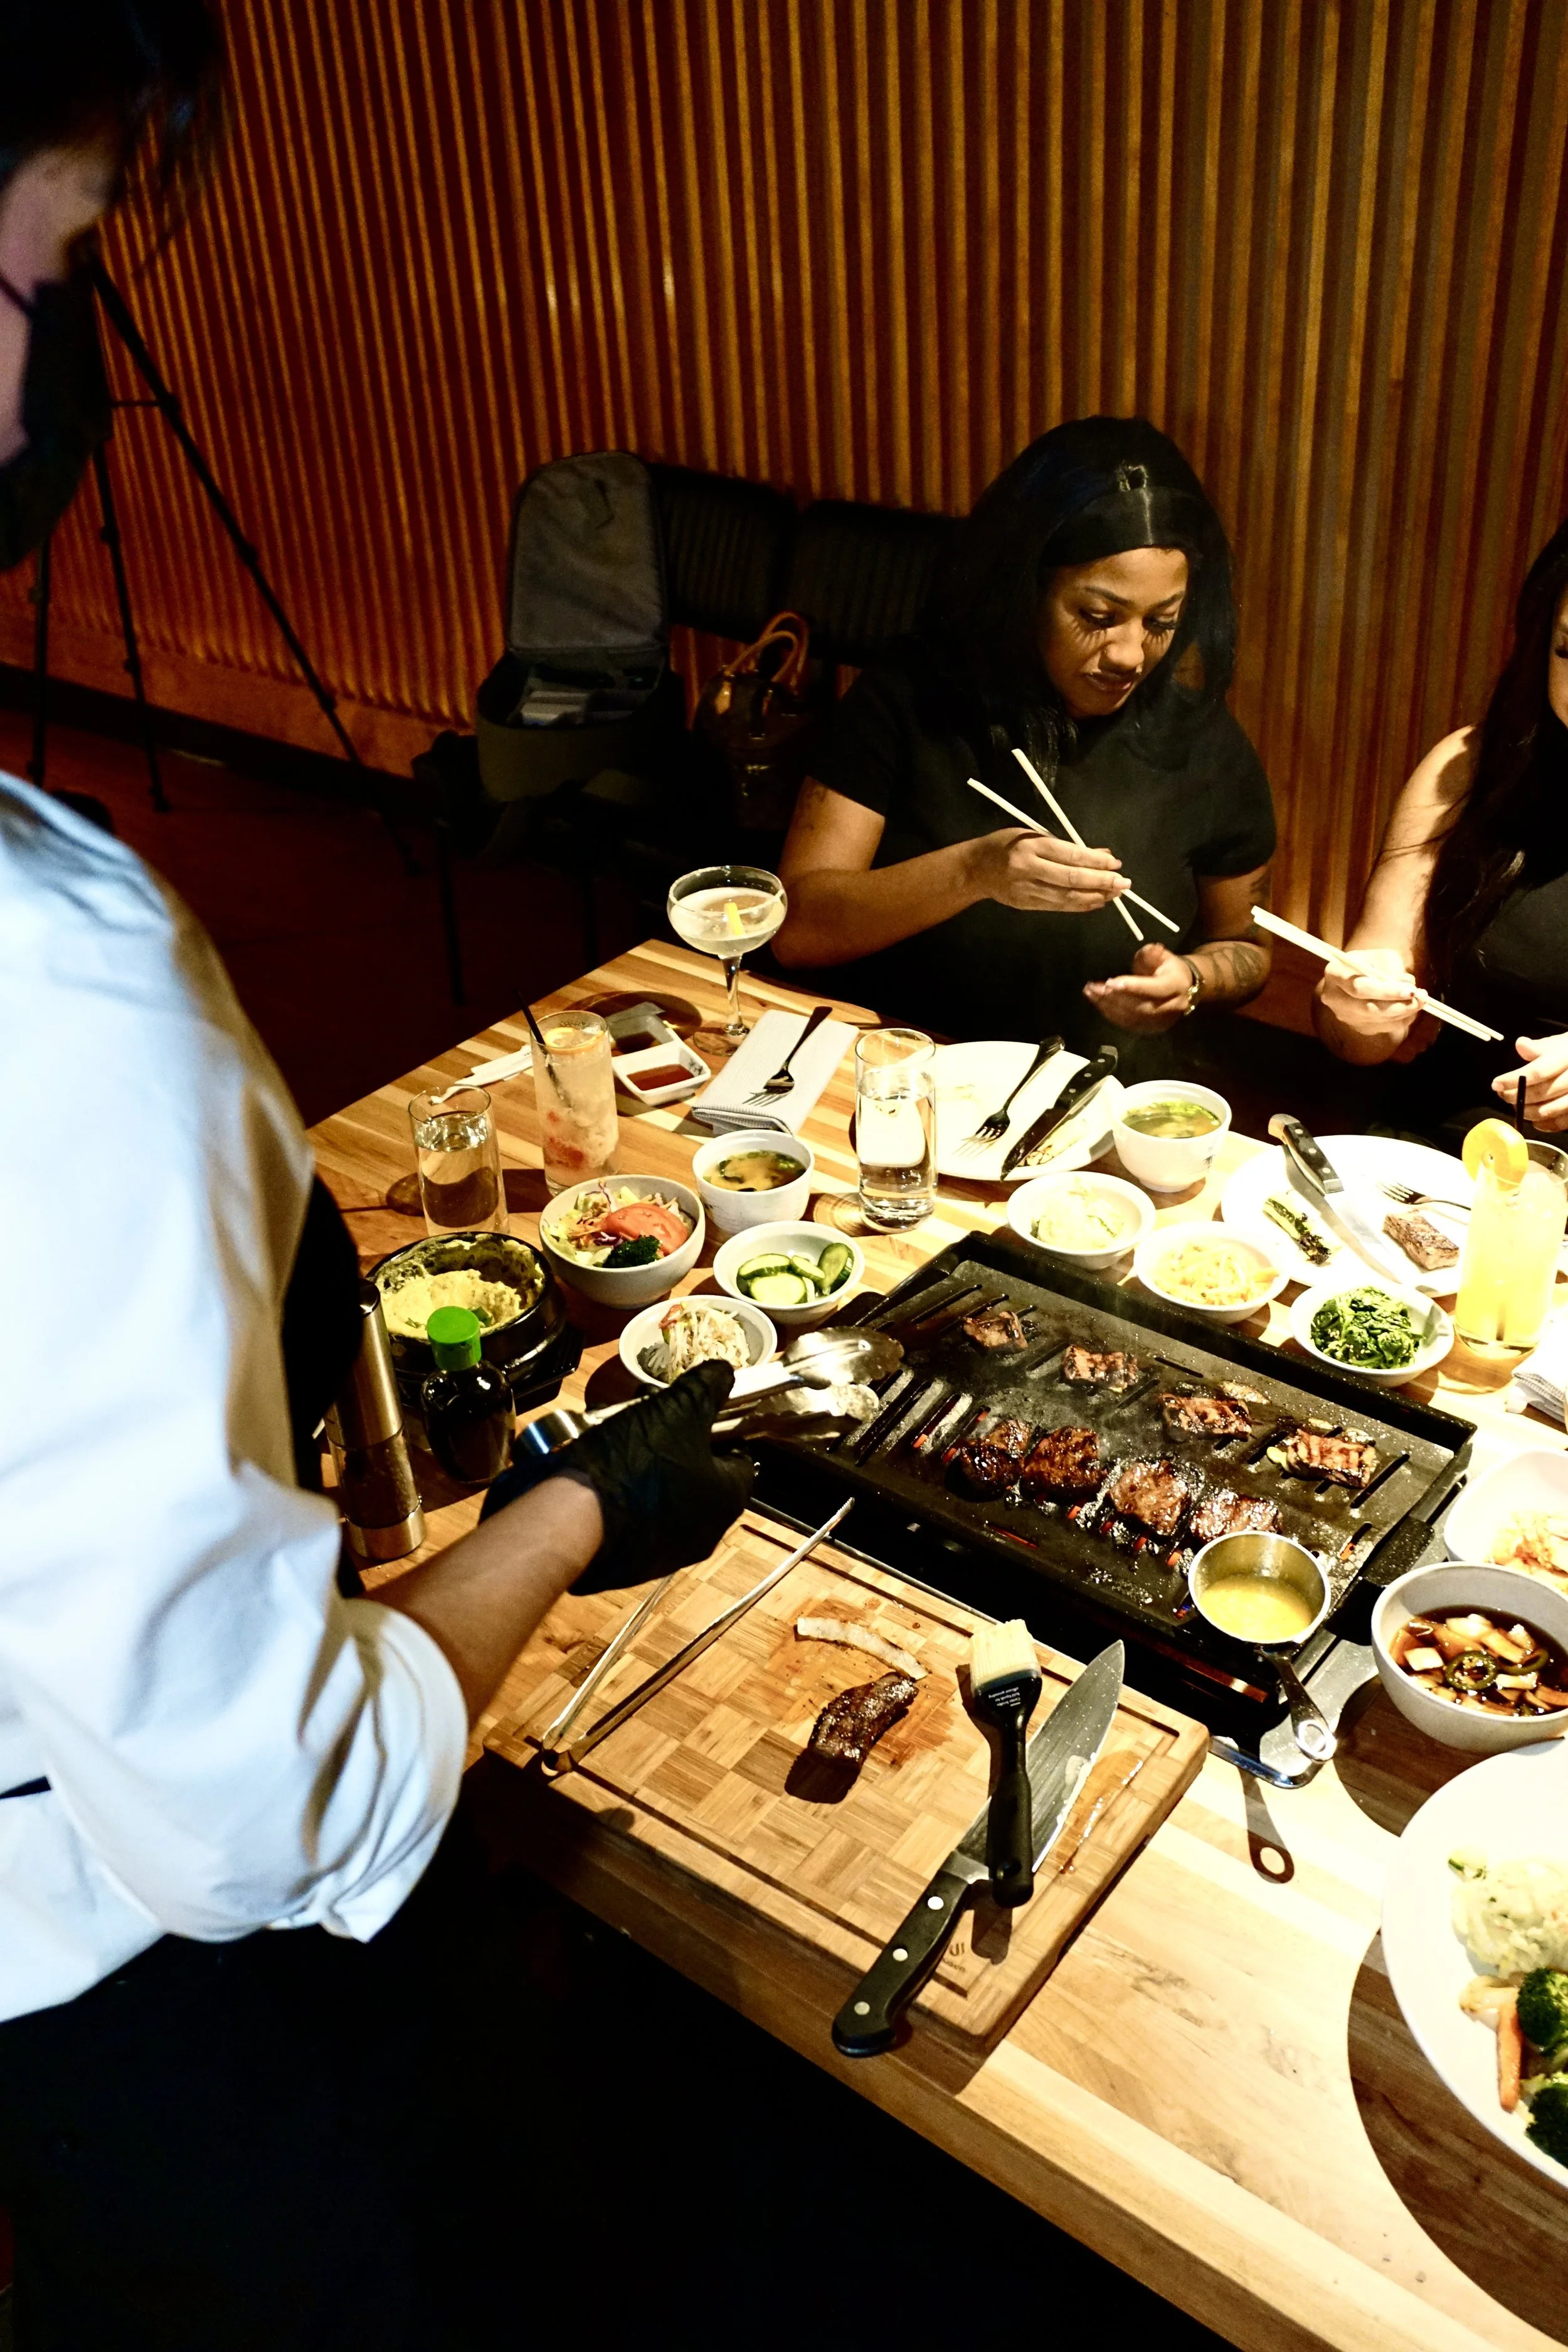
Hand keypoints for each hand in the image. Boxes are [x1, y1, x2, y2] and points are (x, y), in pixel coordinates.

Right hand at [480, 1361, 752, 1591]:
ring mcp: (667, 1553)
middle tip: (651, 1417)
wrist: (574, 1519)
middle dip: (676, 1443)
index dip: (718, 1429)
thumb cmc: (636, 1463)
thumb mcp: (678, 1409)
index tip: (695, 1412)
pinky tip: (604, 1472)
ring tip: (620, 1438)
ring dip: (649, 1466)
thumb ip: (706, 1388)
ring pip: (666, 1497)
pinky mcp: (631, 1564)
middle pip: (699, 1476)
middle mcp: (706, 1533)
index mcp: (728, 1498)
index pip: (739, 1457)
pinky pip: (636, 1520)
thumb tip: (723, 1373)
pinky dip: (626, 1495)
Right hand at [966, 826, 1128, 913]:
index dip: (1096, 862)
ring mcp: (1027, 889)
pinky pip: (1059, 906)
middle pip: (1072, 879)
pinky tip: (1096, 902)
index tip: (1116, 865)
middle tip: (1123, 883)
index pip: (1071, 856)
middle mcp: (1029, 868)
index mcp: (1031, 846)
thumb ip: (1067, 846)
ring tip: (1115, 894)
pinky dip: (1080, 905)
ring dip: (1095, 897)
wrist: (975, 868)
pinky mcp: (1027, 904)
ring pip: (1067, 897)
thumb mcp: (1034, 835)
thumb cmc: (1006, 844)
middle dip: (1101, 882)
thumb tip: (1102, 855)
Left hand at [1083, 944, 1195, 1033]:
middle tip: (1093, 988)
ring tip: (1090, 993)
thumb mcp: (1163, 956)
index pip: (1155, 988)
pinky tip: (1098, 1004)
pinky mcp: (1152, 1028)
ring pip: (1133, 1018)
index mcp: (1176, 985)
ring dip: (1109, 1007)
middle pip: (1141, 1006)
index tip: (1110, 983)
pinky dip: (1112, 1015)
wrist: (1184, 987)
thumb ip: (1153, 954)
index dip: (1133, 986)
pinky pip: (1130, 1024)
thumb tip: (1151, 949)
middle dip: (1115, 998)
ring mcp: (1162, 1021)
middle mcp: (1172, 1006)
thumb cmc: (1169, 968)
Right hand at [1316, 947, 1419, 1041]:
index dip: (1387, 991)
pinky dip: (1401, 1019)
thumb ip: (1393, 969)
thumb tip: (1408, 986)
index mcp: (1334, 973)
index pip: (1359, 987)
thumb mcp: (1380, 956)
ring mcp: (1344, 1015)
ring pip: (1378, 1020)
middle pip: (1369, 1008)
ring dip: (1404, 1012)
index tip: (1412, 990)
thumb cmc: (1370, 963)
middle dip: (1399, 1005)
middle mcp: (1334, 997)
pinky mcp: (1356, 1026)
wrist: (1355, 976)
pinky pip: (1383, 1027)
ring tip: (1422, 1000)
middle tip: (1422, 998)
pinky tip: (1411, 1009)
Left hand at [1494, 1034, 1567, 1130]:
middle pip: (1542, 1092)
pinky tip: (1534, 1120)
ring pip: (1550, 1110)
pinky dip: (1545, 1124)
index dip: (1514, 1079)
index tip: (1496, 1084)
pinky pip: (1562, 1123)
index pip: (1539, 1071)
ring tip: (1516, 1106)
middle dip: (1518, 1096)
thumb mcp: (1562, 1043)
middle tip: (1503, 1095)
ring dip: (1528, 1111)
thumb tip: (1520, 1044)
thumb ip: (1542, 1047)